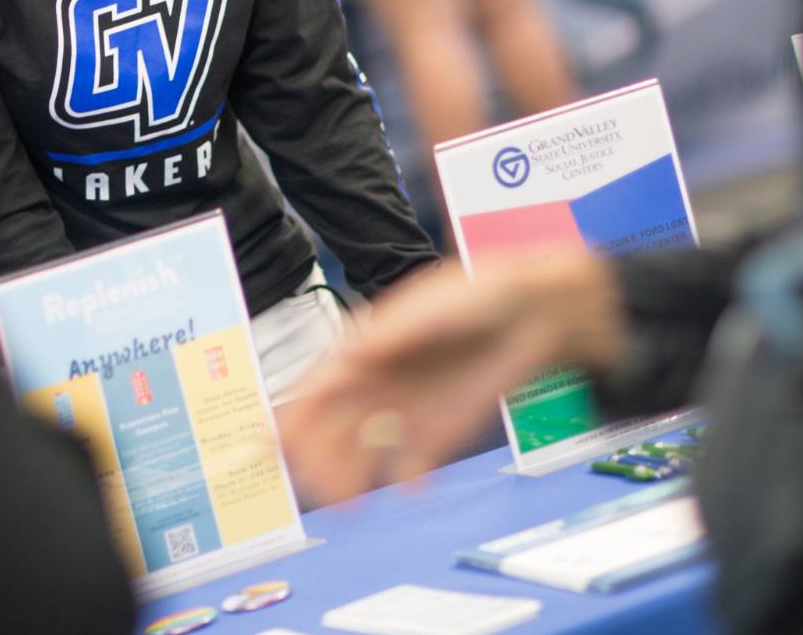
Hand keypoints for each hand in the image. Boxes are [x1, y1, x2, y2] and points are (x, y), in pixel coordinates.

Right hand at [279, 253, 625, 503]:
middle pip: (331, 431)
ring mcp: (406, 410)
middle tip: (324, 490)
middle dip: (320, 461)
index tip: (270, 449)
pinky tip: (412, 486)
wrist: (532, 311)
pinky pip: (413, 464)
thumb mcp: (425, 310)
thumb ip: (386, 337)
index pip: (314, 391)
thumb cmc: (472, 296)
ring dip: (352, 479)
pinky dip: (408, 478)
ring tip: (355, 506)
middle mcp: (376, 385)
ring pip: (364, 453)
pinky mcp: (441, 431)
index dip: (288, 420)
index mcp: (361, 351)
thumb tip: (344, 358)